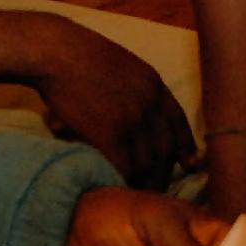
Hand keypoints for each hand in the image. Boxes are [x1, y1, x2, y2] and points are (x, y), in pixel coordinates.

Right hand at [34, 22, 197, 190]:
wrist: (56, 51)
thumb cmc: (78, 53)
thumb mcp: (120, 64)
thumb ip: (134, 86)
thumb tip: (133, 110)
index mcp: (154, 84)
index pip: (179, 121)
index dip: (185, 145)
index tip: (188, 163)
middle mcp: (150, 103)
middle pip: (166, 148)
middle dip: (164, 172)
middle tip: (157, 187)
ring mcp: (131, 119)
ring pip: (148, 163)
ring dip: (144, 182)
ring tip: (137, 193)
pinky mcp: (109, 133)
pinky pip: (125, 166)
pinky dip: (124, 181)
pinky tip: (118, 187)